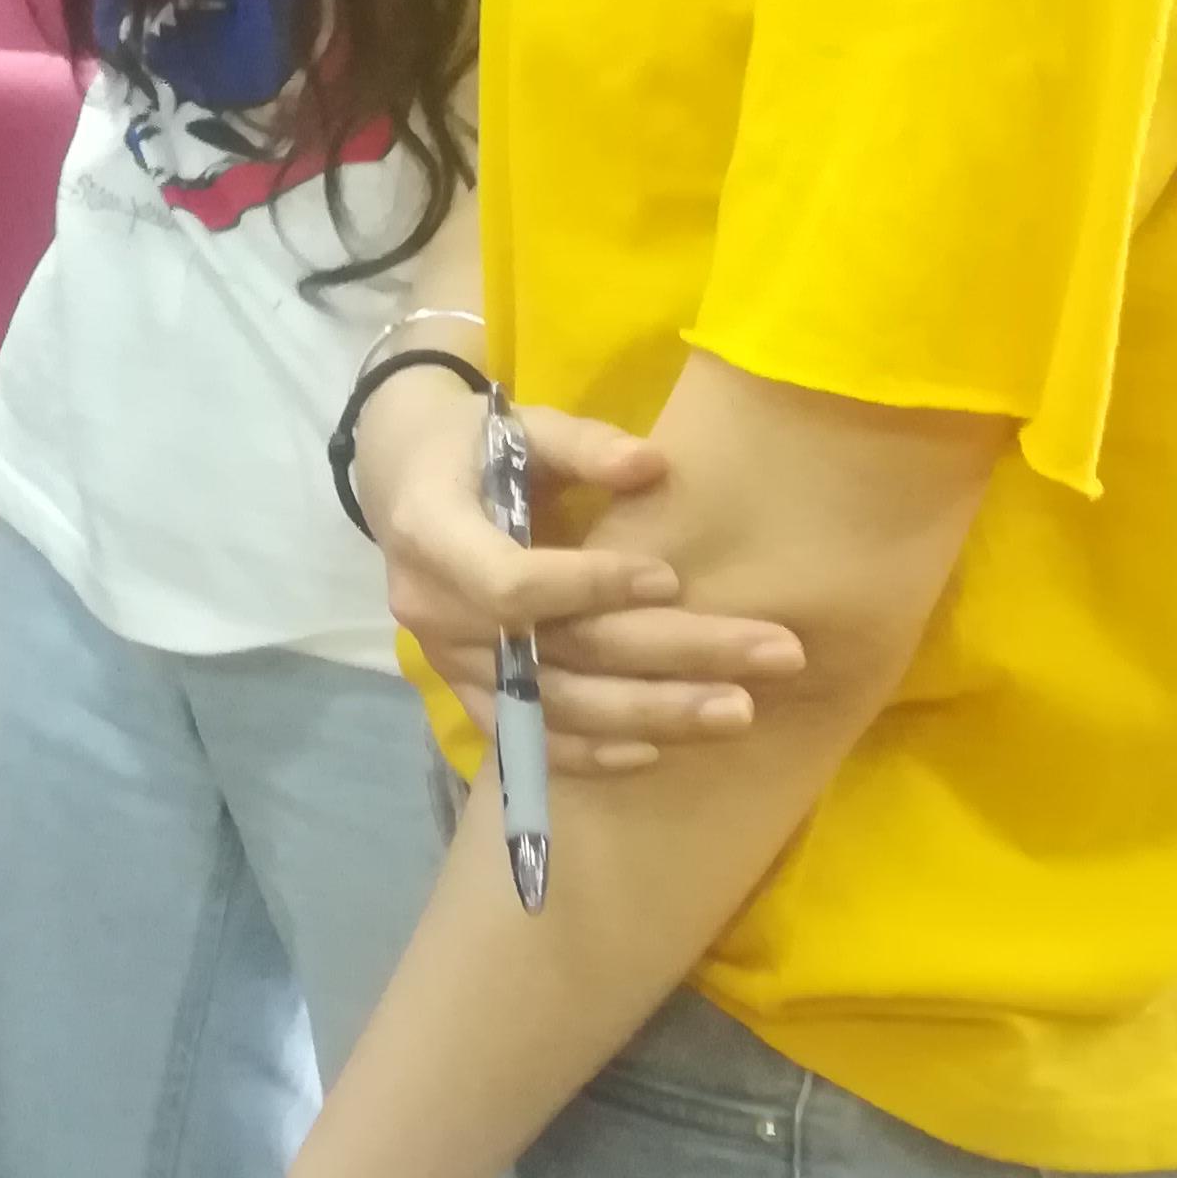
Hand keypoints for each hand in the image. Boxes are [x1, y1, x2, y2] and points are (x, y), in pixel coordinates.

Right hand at [359, 364, 804, 771]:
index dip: (590, 587)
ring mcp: (445, 660)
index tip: (673, 577)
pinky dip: (589, 753)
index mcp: (431, 532)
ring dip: (650, 715)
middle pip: (556, 653)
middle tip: (774, 654)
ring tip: (741, 709)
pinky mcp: (463, 691)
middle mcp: (432, 610)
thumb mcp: (520, 424)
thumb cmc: (472, 442)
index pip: (511, 582)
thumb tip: (654, 465)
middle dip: (668, 657)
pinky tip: (656, 753)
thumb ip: (582, 444)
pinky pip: (527, 738)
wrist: (402, 480)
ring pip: (552, 706)